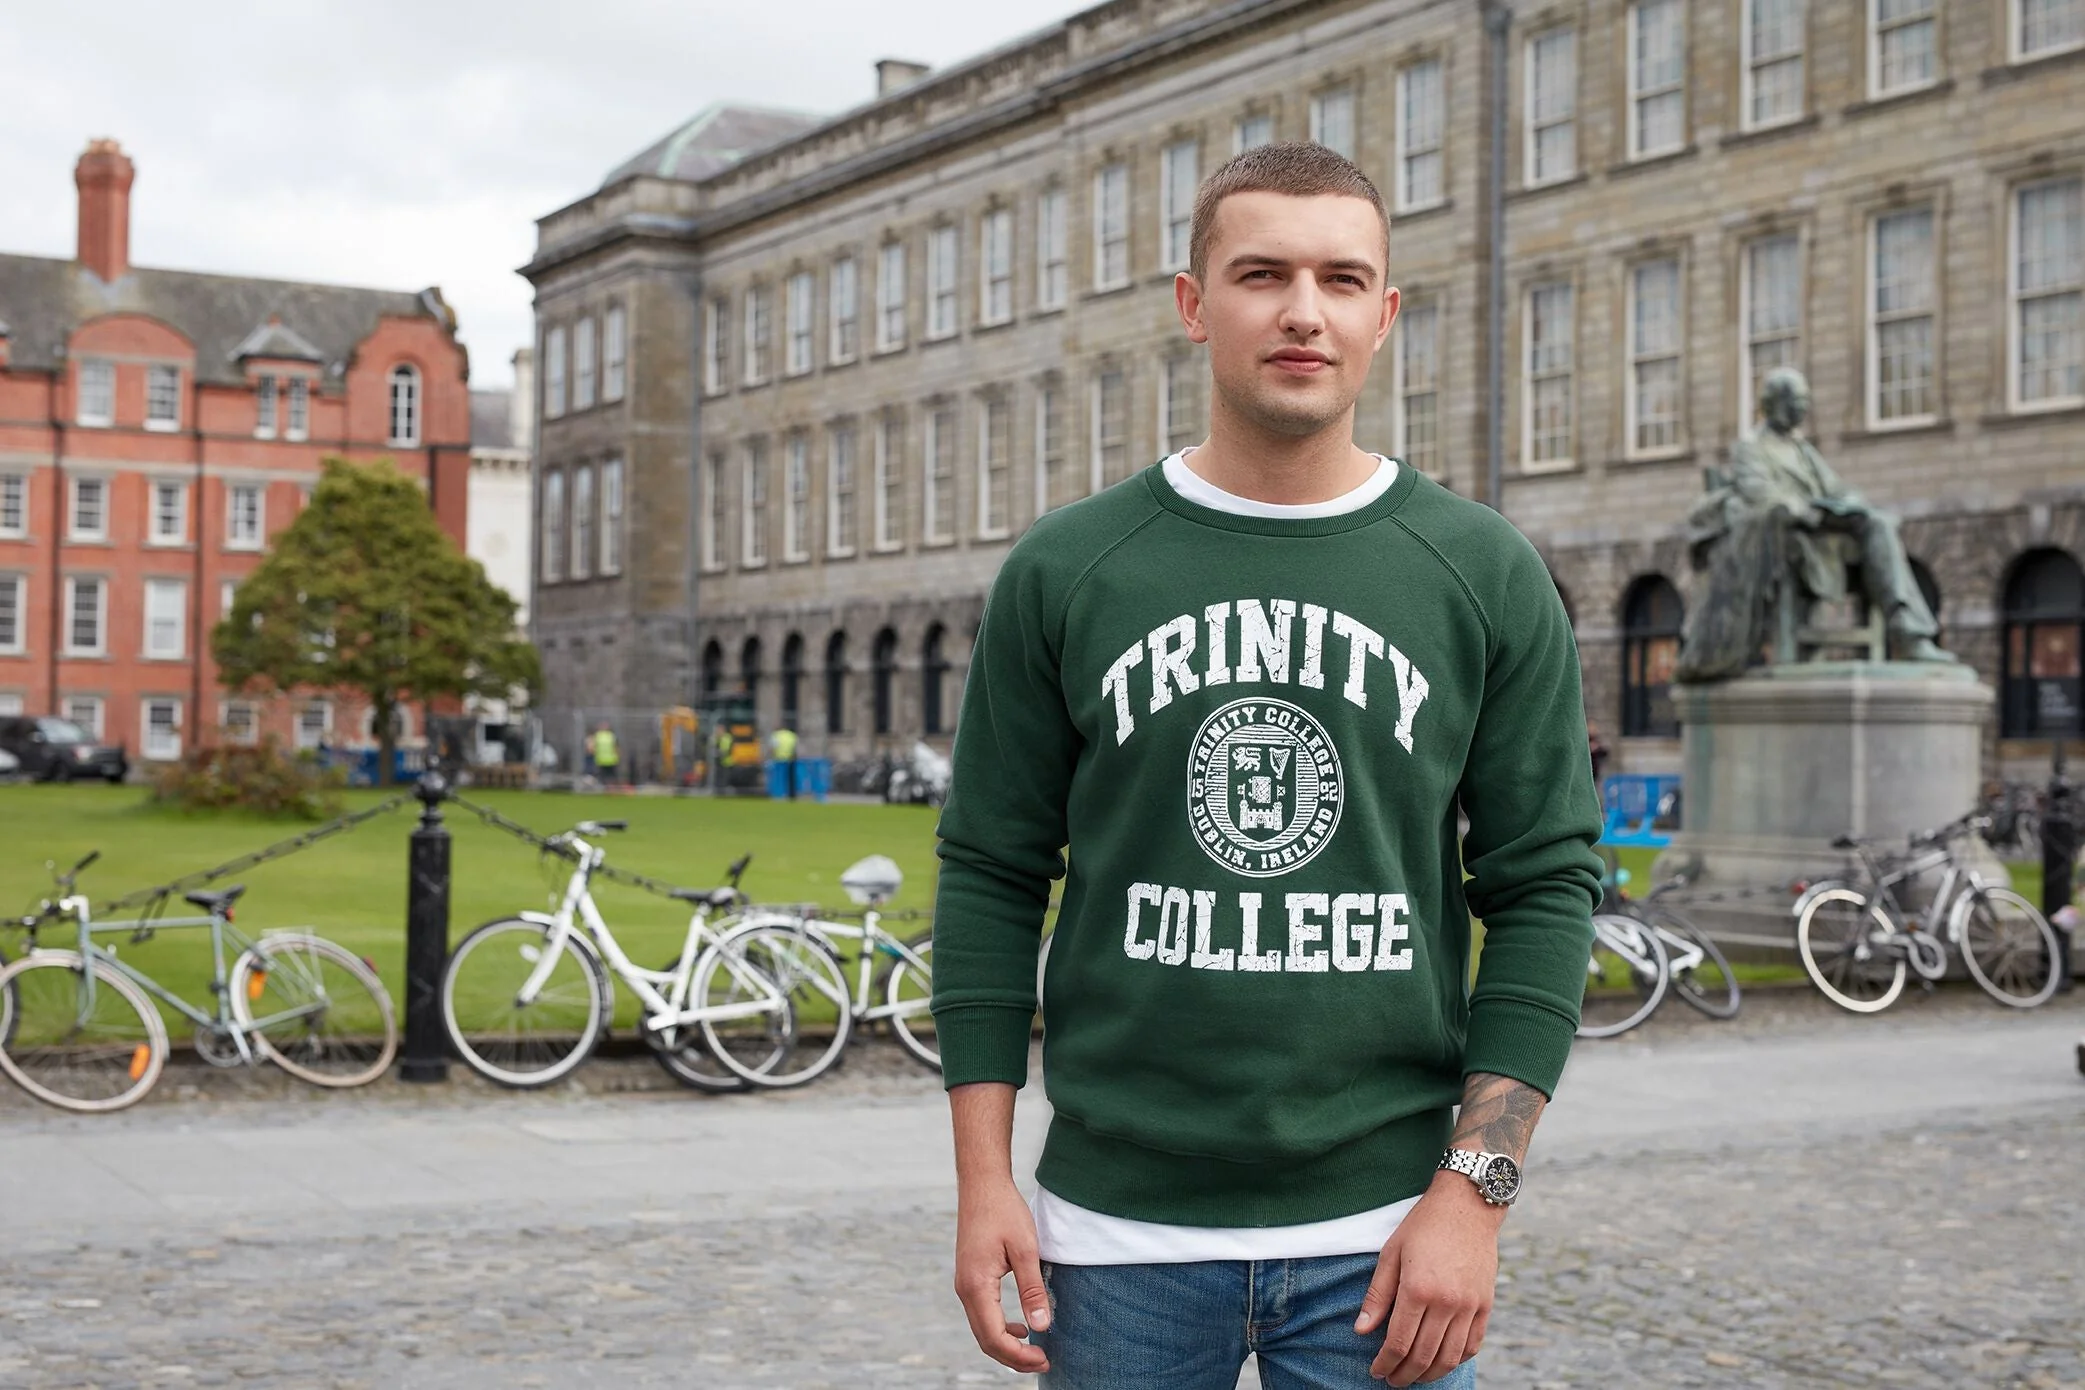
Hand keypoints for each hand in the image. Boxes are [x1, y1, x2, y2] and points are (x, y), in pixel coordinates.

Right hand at [953, 1176, 1050, 1373]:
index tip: (1045, 1358)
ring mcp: (964, 1284)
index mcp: (976, 1285)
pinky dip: (1000, 1329)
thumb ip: (1033, 1290)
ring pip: (982, 1329)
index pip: (994, 1337)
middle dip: (1013, 1358)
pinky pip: (982, 1314)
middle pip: (985, 1340)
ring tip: (1036, 1350)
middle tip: (1044, 1361)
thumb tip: (1041, 1328)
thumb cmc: (1004, 1211)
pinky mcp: (970, 1278)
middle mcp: (965, 1289)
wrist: (982, 1183)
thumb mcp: (1026, 1250)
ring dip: (1007, 1345)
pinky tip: (1021, 1327)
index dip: (1019, 1356)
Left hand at [1355, 1173, 1504, 1385]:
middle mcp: (1446, 1302)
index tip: (1376, 1371)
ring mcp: (1469, 1306)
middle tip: (1392, 1381)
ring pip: (1449, 1357)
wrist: (1468, 1205)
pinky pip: (1472, 1345)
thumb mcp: (1391, 1254)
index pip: (1398, 1342)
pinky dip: (1456, 1360)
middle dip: (1404, 1374)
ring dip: (1430, 1374)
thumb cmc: (1423, 1226)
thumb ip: (1377, 1295)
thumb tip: (1361, 1330)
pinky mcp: (1486, 1305)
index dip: (1384, 1363)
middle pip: (1423, 1356)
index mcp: (1418, 1289)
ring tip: (1414, 1377)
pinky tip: (1442, 1361)